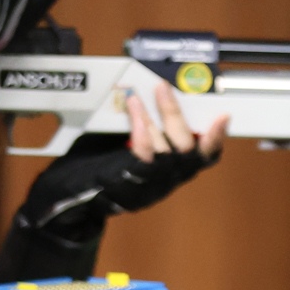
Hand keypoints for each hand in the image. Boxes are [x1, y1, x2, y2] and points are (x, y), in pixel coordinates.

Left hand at [16, 85, 225, 242]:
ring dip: (157, 117)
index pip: (203, 158)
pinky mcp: (133, 183)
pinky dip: (144, 131)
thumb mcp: (121, 150)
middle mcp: (166, 181)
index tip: (223, 117)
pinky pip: (148, 155)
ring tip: (140, 97)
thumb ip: (140, 133)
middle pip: (189, 149)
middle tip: (163, 88)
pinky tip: (135, 115)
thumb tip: (145, 101)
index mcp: (169, 174)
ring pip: (170, 149)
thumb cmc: (92, 173)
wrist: (65, 202)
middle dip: (177, 115)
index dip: (216, 139)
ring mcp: (152, 185)